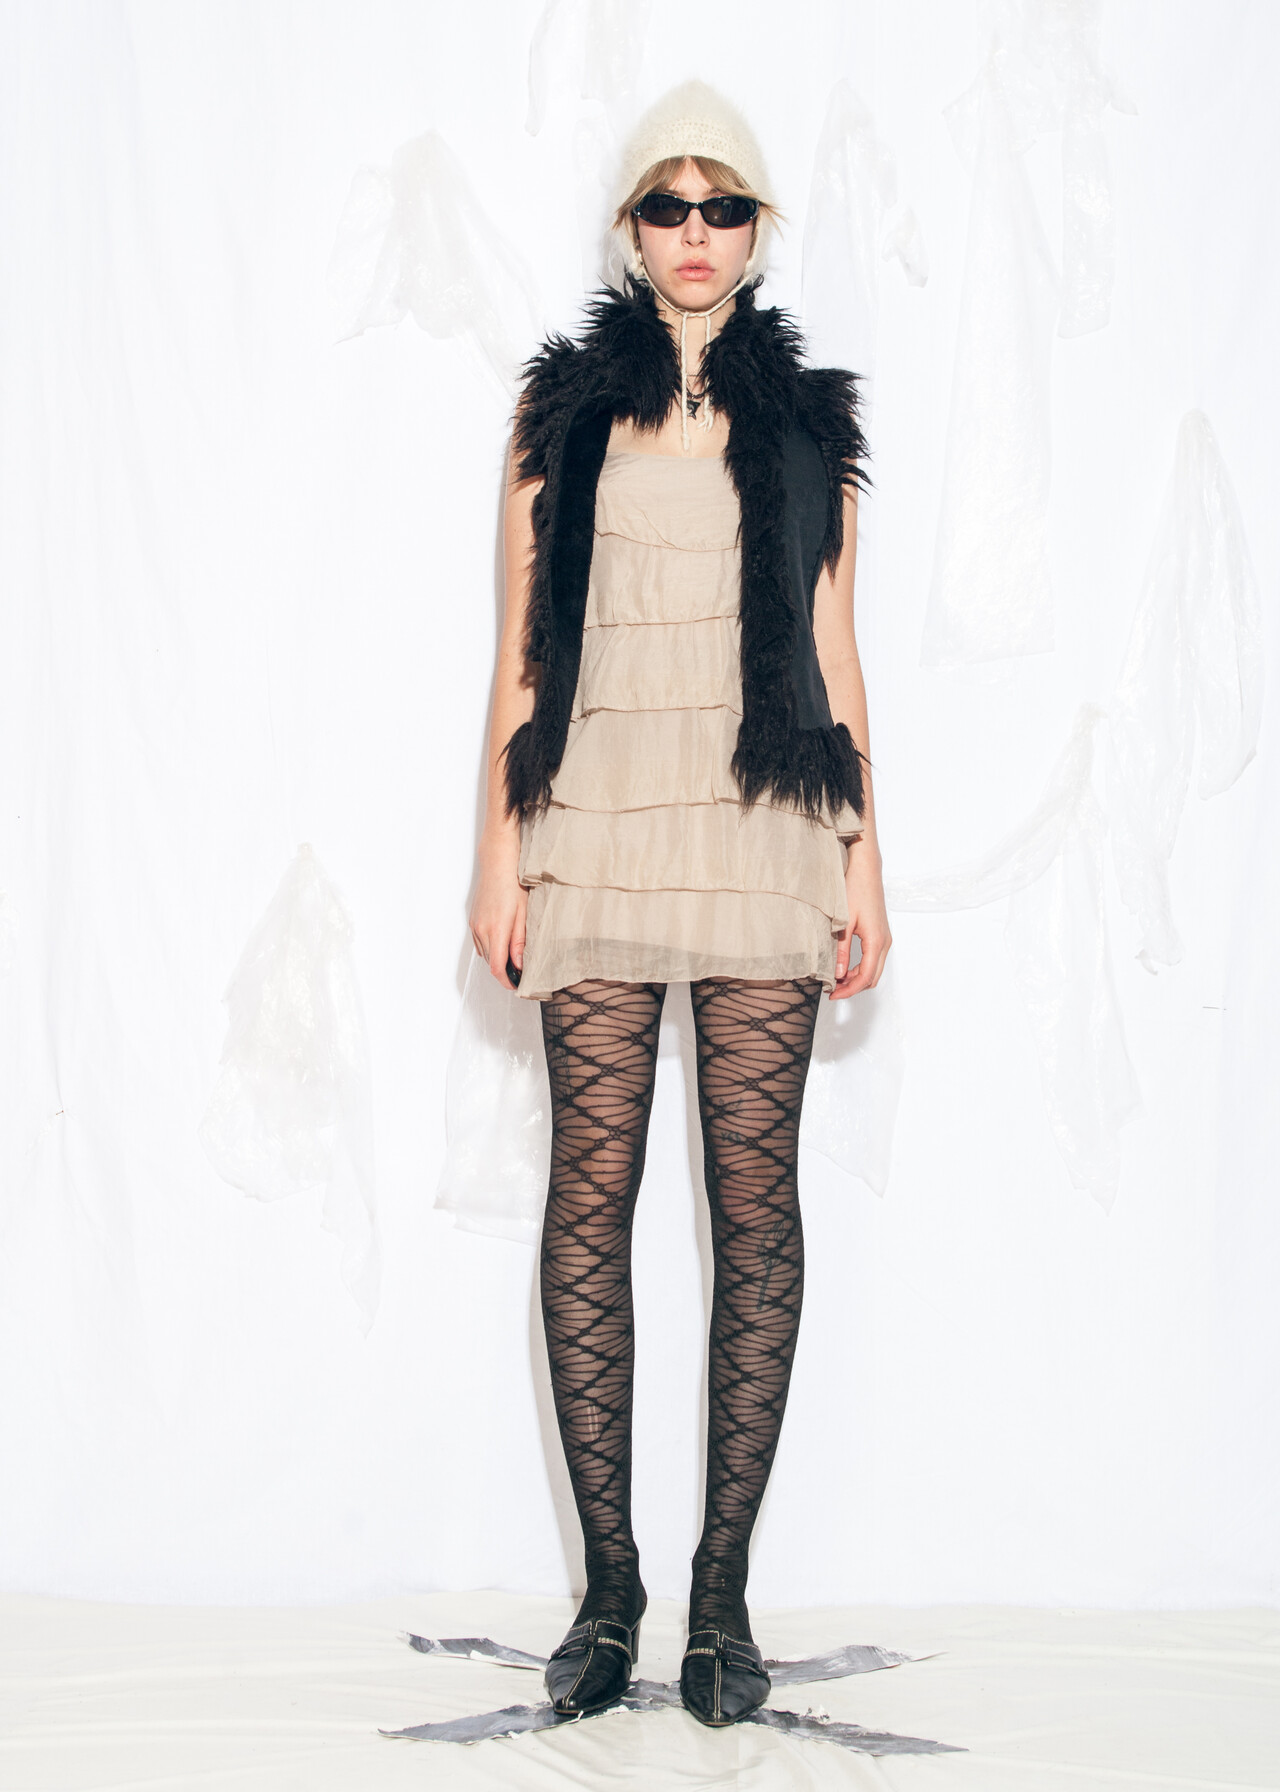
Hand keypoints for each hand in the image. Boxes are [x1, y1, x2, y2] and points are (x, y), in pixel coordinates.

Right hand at [468, 835, 527, 991]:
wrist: (497, 862)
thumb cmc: (515, 883)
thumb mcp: (524, 913)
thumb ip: (520, 941)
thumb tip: (519, 964)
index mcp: (497, 929)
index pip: (497, 967)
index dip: (506, 981)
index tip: (516, 986)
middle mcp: (481, 929)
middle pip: (491, 963)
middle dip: (505, 972)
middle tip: (522, 973)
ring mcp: (475, 925)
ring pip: (485, 953)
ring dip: (498, 959)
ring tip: (515, 958)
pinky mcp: (473, 920)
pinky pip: (481, 943)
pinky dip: (491, 948)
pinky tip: (503, 943)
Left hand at [830, 843, 890, 999]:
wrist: (865, 869)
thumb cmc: (855, 890)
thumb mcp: (843, 922)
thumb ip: (840, 951)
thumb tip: (837, 975)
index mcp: (876, 941)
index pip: (865, 977)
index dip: (849, 991)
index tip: (832, 995)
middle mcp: (884, 942)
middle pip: (872, 978)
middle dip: (853, 988)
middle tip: (832, 990)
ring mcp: (884, 938)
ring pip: (873, 970)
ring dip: (856, 978)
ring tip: (835, 979)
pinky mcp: (880, 934)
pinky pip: (873, 959)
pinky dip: (859, 968)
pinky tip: (843, 966)